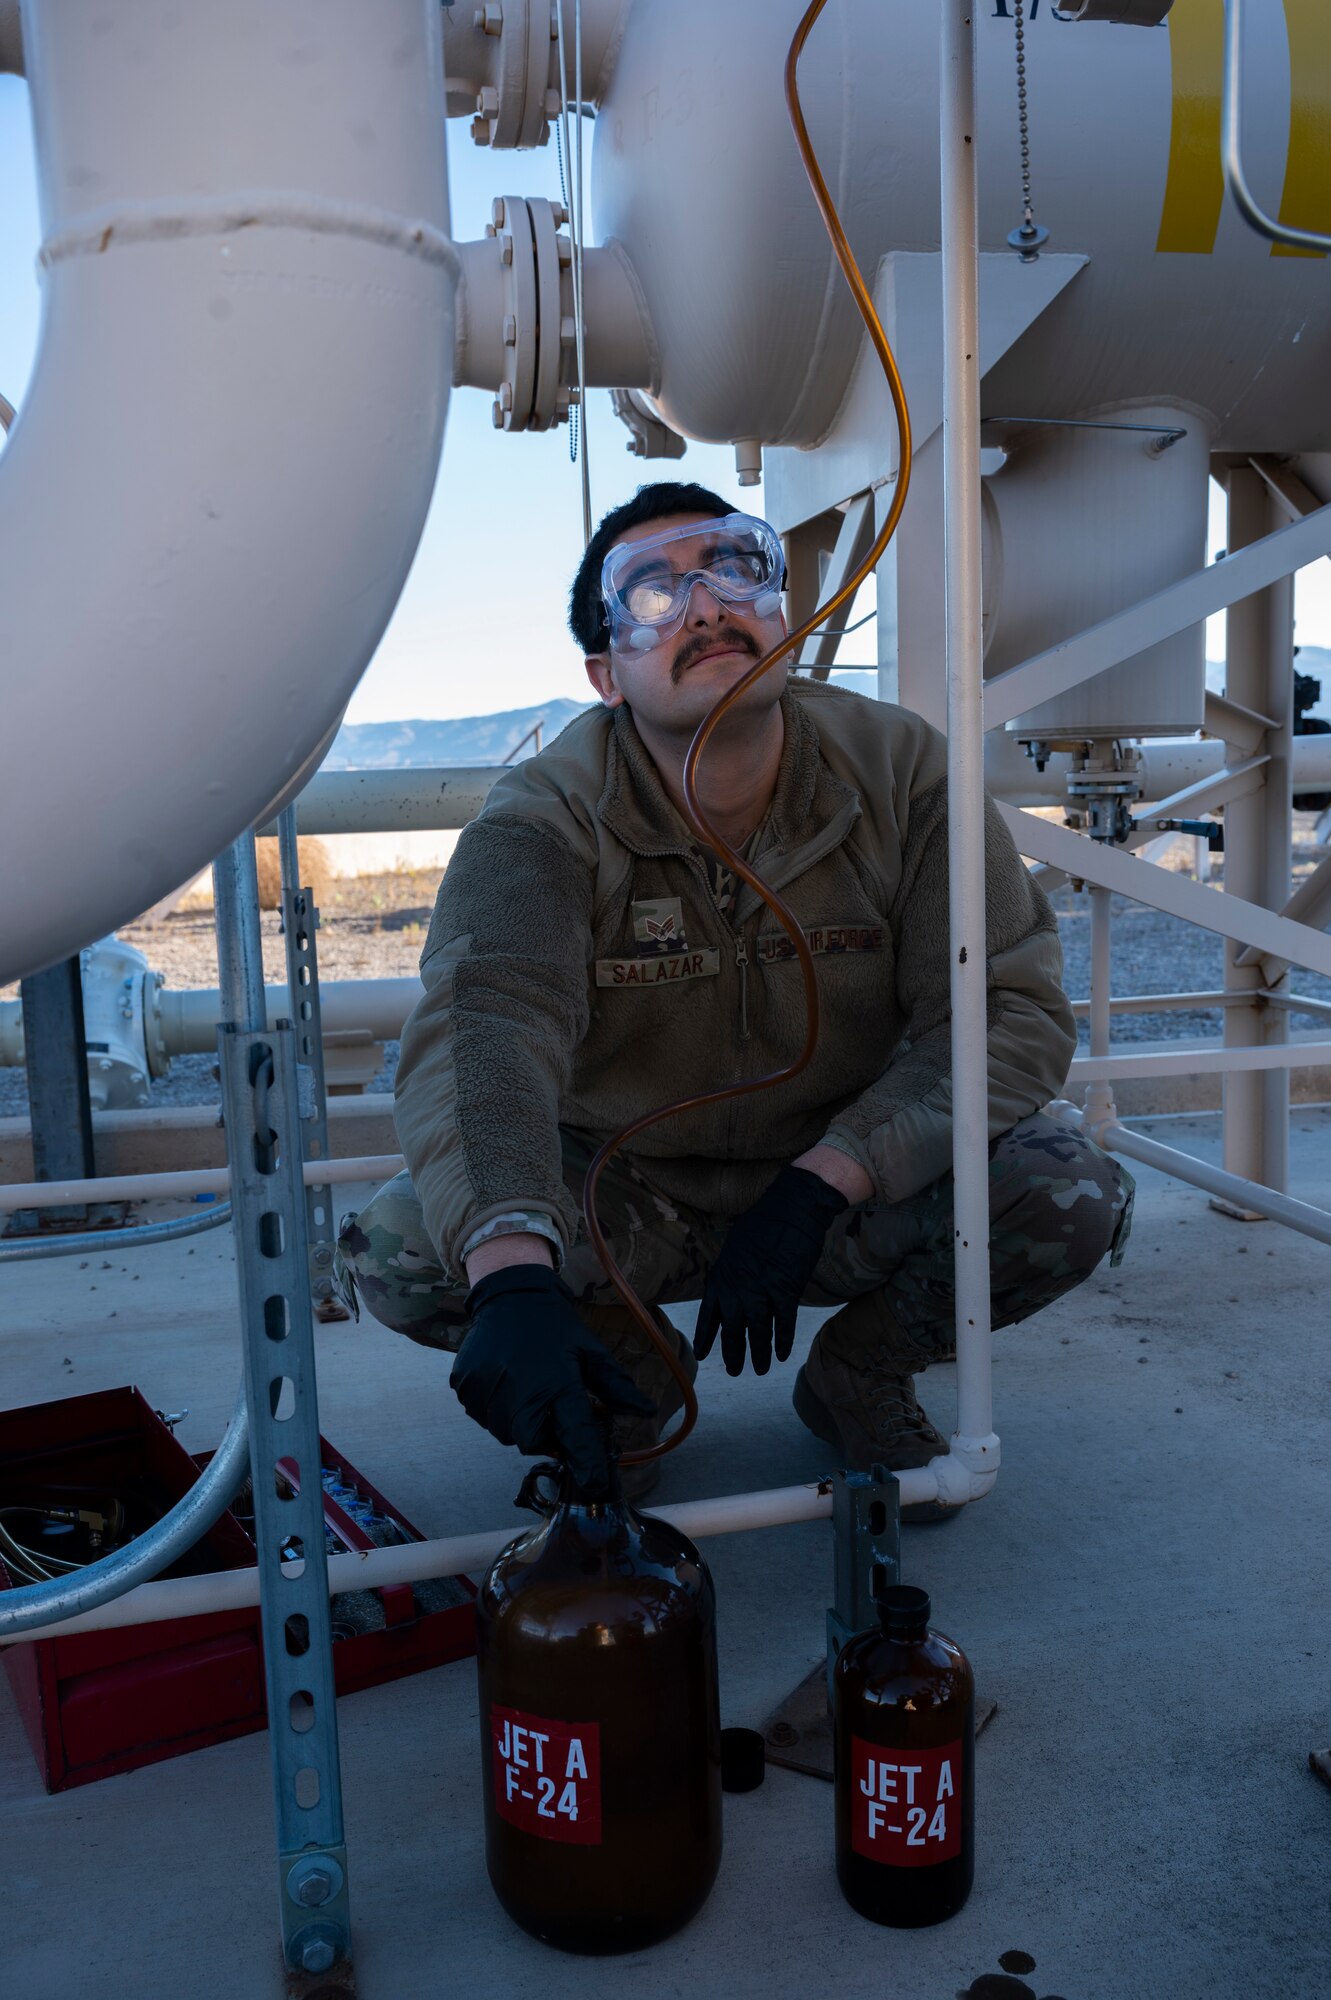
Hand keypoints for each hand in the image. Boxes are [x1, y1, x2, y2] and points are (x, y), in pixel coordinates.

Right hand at [451, 1265, 654, 1495]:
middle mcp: (518, 1392)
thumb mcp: (591, 1352)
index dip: (587, 1464)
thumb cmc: (555, 1327)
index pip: (575, 1437)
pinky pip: (483, 1416)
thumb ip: (616, 1387)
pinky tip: (505, 1382)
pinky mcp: (465, 1387)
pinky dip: (497, 1409)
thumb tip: (646, 1412)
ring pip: (506, 1432)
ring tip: (526, 1387)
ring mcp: (486, 1390)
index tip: (597, 1486)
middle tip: (551, 1408)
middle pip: (533, 1442)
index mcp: (556, 1384)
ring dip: (519, 1421)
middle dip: (545, 1434)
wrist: (509, 1295)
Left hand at [695, 1165, 848, 1377]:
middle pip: (732, 1329)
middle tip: (733, 1371)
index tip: (703, 1353)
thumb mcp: (736, 1246)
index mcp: (722, 1275)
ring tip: (758, 1370)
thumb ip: (732, 1271)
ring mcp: (761, 1290)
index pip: (708, 1314)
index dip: (706, 1336)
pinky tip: (781, 1355)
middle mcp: (737, 1287)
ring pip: (757, 1332)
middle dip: (732, 1353)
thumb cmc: (765, 1222)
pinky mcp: (785, 1290)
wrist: (792, 1208)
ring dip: (757, 1354)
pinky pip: (783, 1323)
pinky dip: (782, 1341)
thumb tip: (731, 1288)